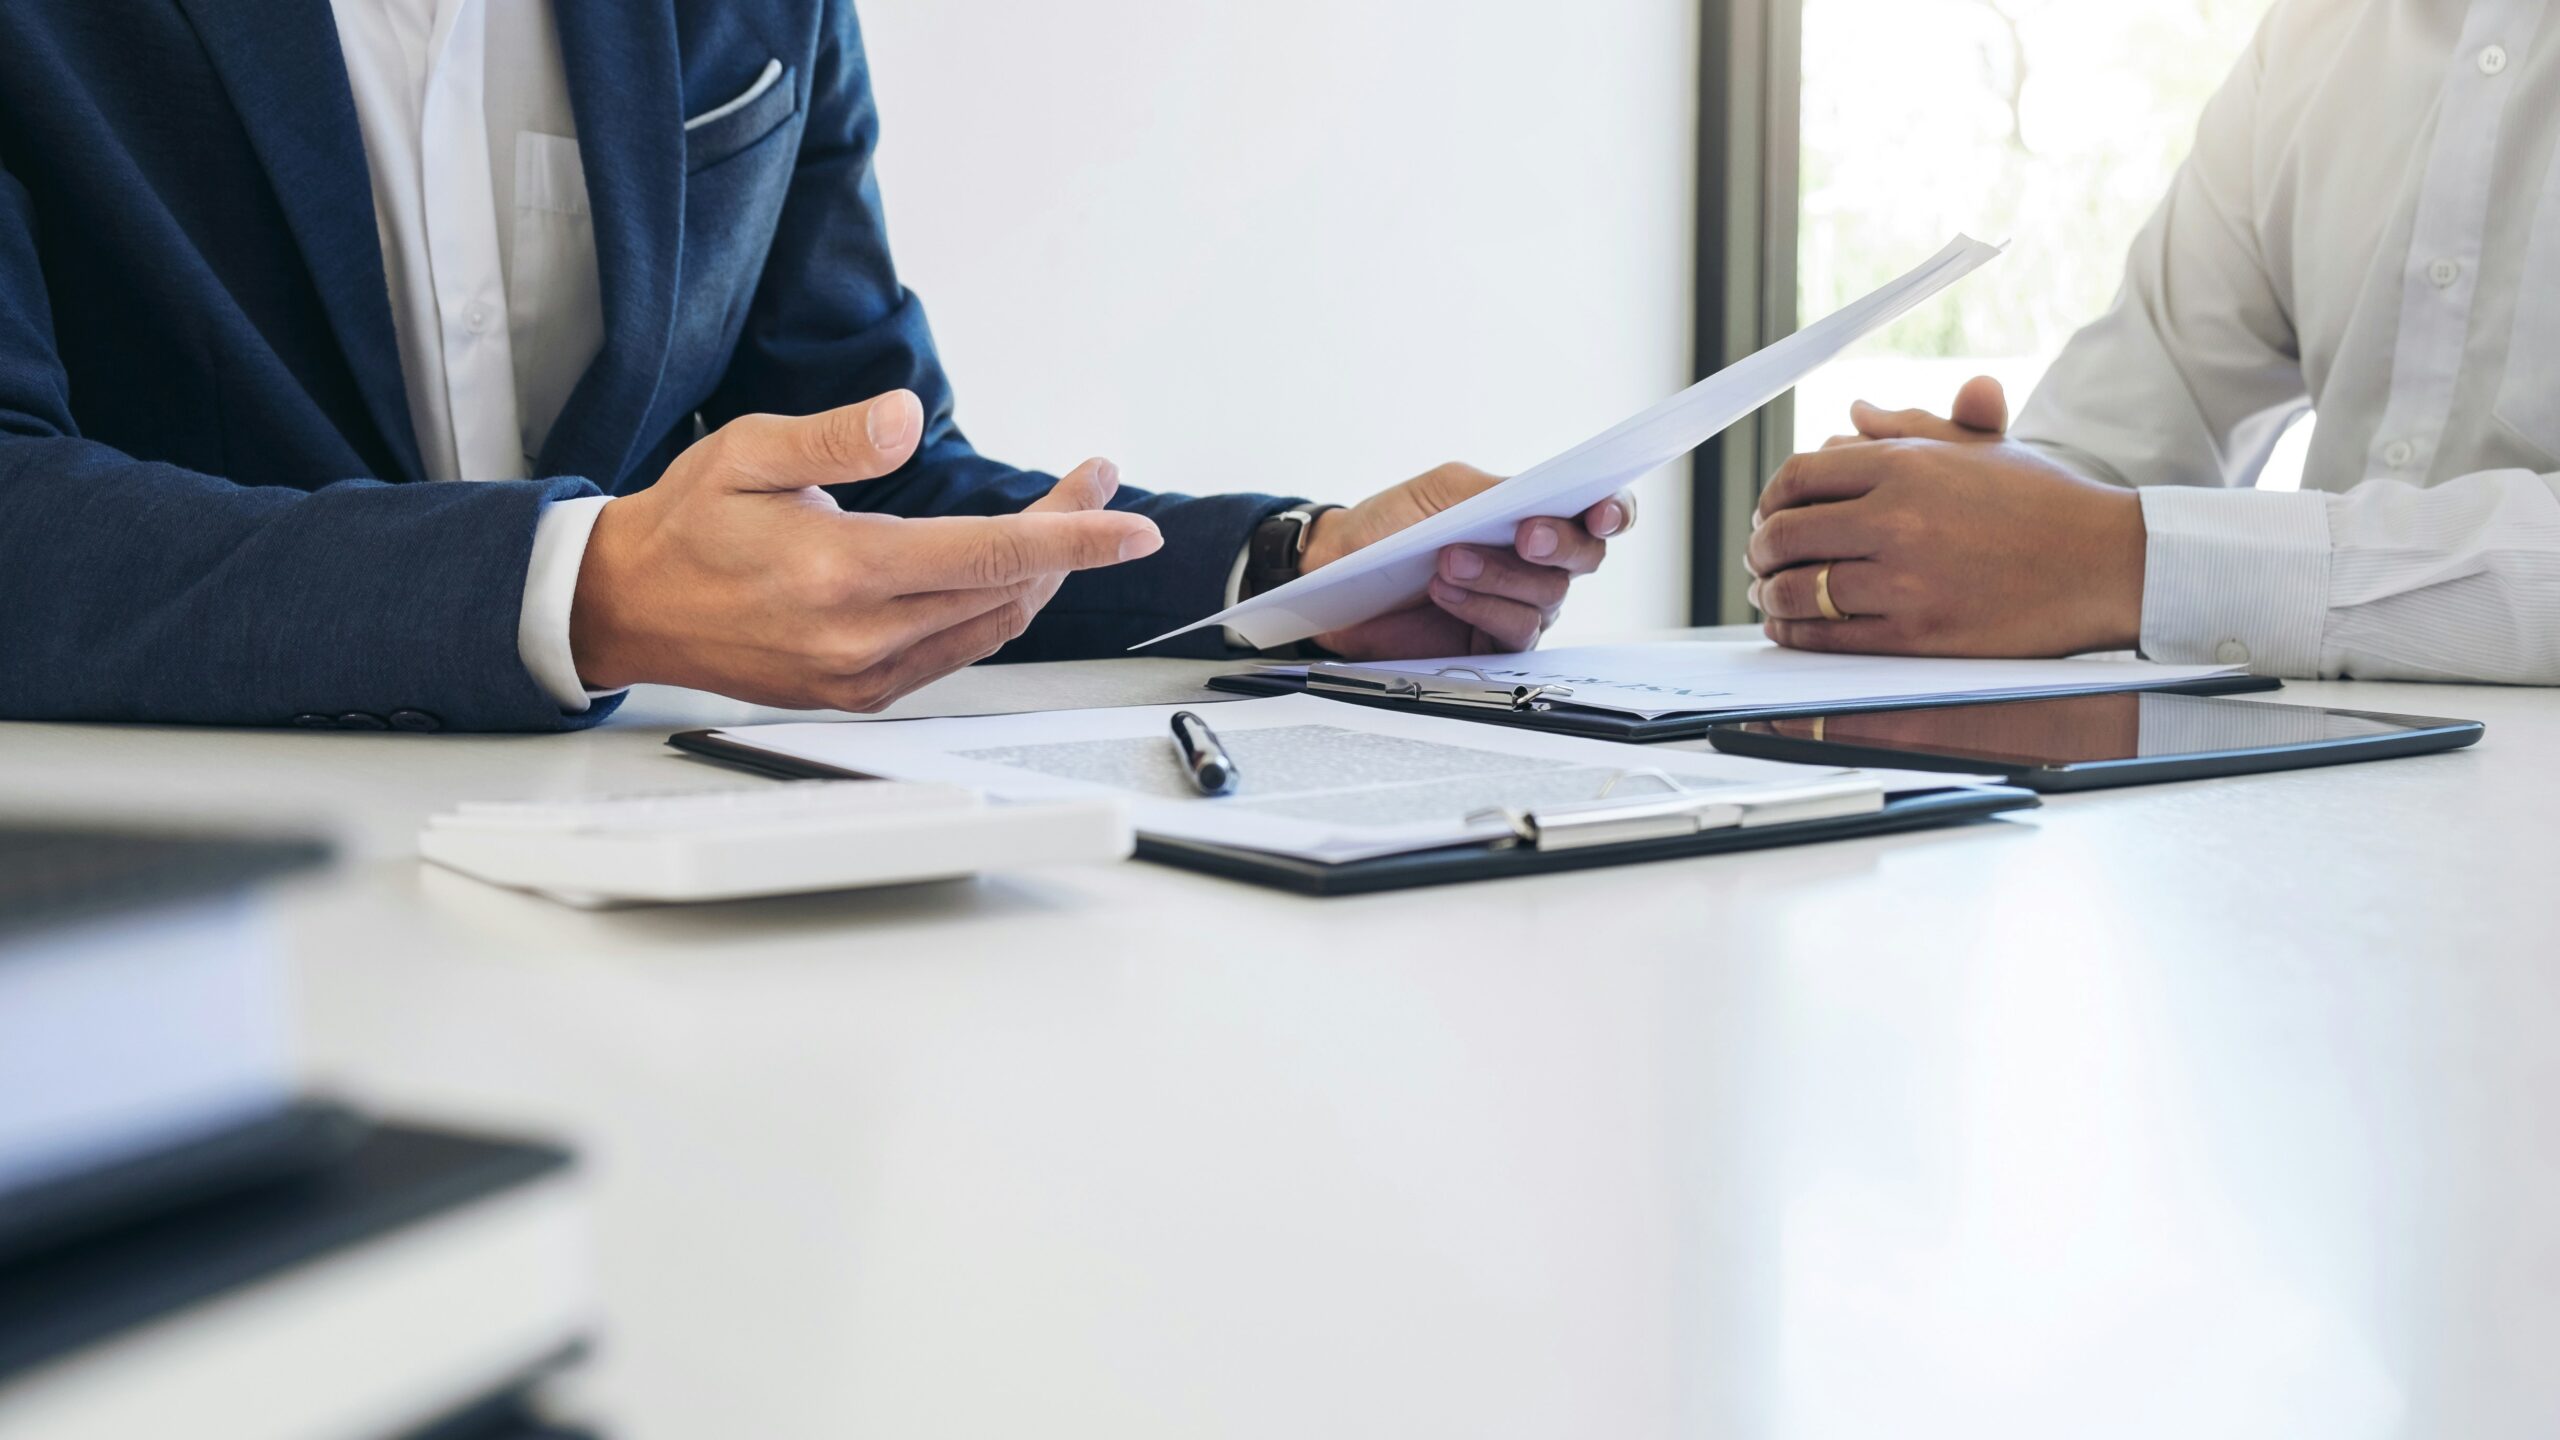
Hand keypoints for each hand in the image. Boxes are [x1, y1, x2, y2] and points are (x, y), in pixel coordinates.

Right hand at [570, 390, 1161, 710]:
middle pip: (1006, 589)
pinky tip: (1007, 570)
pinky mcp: (859, 694)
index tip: (1133, 526)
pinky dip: (995, 610)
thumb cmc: (685, 523)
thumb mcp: (747, 451)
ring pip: (990, 627)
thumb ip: (835, 435)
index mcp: (841, 572)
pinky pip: (956, 653)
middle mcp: (860, 637)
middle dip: (1068, 536)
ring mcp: (862, 675)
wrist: (627, 607)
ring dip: (1039, 574)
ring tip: (1064, 517)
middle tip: (1095, 484)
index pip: (991, 555)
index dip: (1075, 538)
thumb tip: (907, 418)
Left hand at [1297, 462, 1635, 657]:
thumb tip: (1540, 496)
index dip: (1614, 511)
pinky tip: (1444, 590)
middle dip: (1560, 544)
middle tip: (1525, 535)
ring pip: (1547, 595)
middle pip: (1585, 557)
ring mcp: (1521, 604)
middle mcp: (1539, 561)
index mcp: (1536, 513)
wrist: (1341, 571)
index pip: (1598, 512)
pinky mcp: (1495, 644)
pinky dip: (1481, 607)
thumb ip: (1498, 491)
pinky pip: (1514, 631)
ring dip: (1499, 575)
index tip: (1602, 513)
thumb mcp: (1446, 491)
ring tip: (1448, 561)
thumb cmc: (1394, 525)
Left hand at [1747, 377, 2147, 656]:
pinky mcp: (1915, 635)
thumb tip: (1853, 414)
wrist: (2104, 562)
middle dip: (1760, 550)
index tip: (1768, 514)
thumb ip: (1908, 428)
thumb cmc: (2042, 502)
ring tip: (1770, 596)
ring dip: (1770, 596)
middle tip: (1759, 559)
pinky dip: (1795, 635)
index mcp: (1905, 464)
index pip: (1798, 477)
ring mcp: (1904, 580)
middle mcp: (1897, 518)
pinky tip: (1791, 630)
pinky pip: (1827, 638)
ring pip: (1798, 590)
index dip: (1769, 499)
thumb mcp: (1978, 447)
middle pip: (1785, 534)